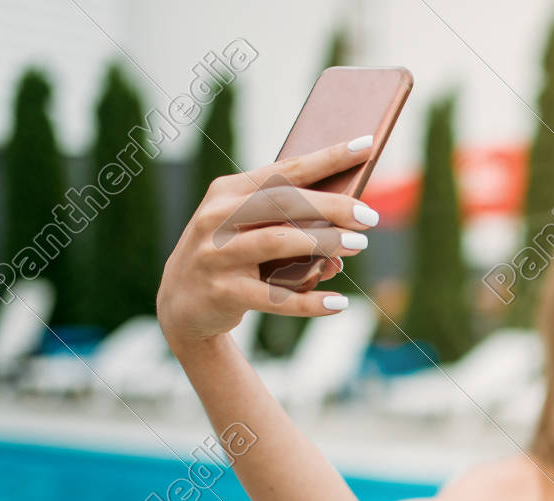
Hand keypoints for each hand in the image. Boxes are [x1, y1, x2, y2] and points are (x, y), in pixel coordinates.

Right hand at [156, 137, 378, 344]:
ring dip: (324, 242)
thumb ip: (292, 227)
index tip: (367, 145)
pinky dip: (310, 302)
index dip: (328, 157)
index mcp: (228, 191)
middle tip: (370, 216)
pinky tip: (339, 302)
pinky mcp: (223, 292)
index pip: (285, 169)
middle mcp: (218, 217)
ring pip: (278, 242)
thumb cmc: (231, 256)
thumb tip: (348, 242)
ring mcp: (217, 254)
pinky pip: (275, 298)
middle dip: (332, 206)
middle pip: (284, 202)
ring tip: (359, 245)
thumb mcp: (250, 231)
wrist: (182, 303)